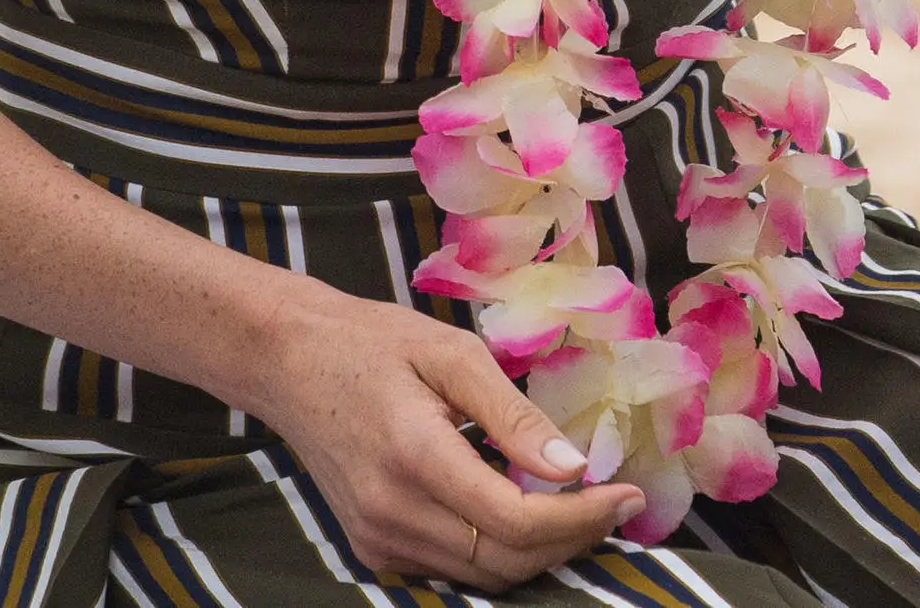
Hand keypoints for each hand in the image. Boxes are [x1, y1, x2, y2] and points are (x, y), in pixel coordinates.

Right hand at [227, 288, 648, 586]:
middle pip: (505, 561)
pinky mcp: (371, 547)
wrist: (289, 362)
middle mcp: (391, 515)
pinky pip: (452, 569)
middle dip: (574, 539)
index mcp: (415, 458)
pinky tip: (528, 511)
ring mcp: (376, 539)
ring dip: (542, 551)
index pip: (516, 522)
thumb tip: (575, 467)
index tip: (630, 493)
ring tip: (585, 507)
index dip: (583, 518)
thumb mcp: (454, 355)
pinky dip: (501, 552)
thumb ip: (514, 415)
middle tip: (619, 502)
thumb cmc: (376, 343)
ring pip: (482, 576)